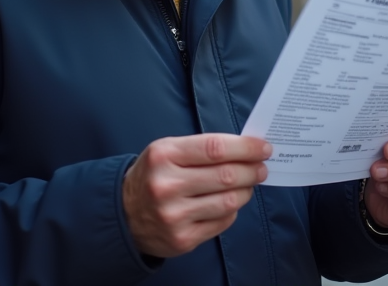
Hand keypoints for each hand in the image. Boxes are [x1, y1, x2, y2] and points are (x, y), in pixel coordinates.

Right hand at [123, 134, 270, 257]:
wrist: (124, 213)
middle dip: (251, 170)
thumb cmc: (153, 175)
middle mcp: (167, 186)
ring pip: (228, 201)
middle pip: (226, 176)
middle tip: (262, 167)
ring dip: (246, 191)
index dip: (245, 148)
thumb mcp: (166, 150)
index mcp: (164, 156)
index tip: (263, 148)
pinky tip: (230, 202)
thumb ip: (202, 148)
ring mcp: (174, 215)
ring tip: (249, 184)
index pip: (215, 149)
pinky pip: (222, 222)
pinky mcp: (182, 238)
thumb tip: (246, 149)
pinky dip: (232, 210)